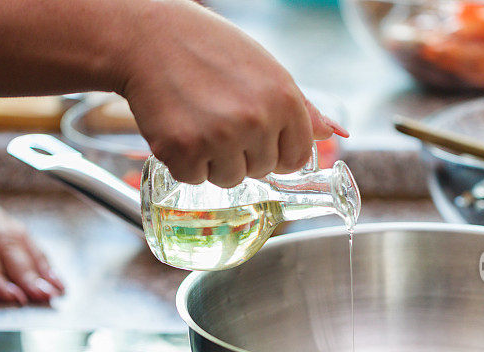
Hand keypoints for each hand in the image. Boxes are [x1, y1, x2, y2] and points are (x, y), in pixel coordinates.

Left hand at [0, 191, 63, 303]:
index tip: (11, 298)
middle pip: (11, 246)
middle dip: (28, 275)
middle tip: (43, 297)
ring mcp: (2, 218)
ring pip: (26, 245)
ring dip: (43, 271)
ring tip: (56, 292)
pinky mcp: (12, 229)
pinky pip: (32, 247)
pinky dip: (45, 266)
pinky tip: (57, 282)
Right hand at [119, 0, 346, 187]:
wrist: (149, 38)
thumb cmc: (210, 50)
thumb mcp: (266, 69)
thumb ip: (302, 108)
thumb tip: (334, 135)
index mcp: (284, 100)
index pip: (297, 158)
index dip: (276, 151)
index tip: (257, 137)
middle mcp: (257, 120)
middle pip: (262, 170)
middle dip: (243, 153)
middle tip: (219, 117)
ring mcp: (220, 137)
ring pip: (230, 180)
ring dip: (213, 161)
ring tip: (200, 121)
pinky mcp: (183, 150)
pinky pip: (194, 178)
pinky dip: (184, 161)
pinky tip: (179, 127)